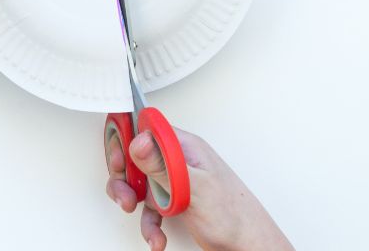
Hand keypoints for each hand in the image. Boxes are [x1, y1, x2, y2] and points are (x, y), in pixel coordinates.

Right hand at [106, 128, 293, 250]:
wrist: (249, 245)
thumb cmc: (234, 216)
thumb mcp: (195, 187)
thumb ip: (164, 164)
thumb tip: (140, 140)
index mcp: (184, 147)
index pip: (146, 129)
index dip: (126, 141)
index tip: (119, 161)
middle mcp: (179, 160)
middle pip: (136, 157)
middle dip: (125, 178)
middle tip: (126, 194)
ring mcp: (175, 181)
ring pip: (139, 184)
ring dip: (134, 203)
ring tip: (139, 216)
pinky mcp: (174, 201)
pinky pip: (150, 208)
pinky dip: (148, 224)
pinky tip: (156, 235)